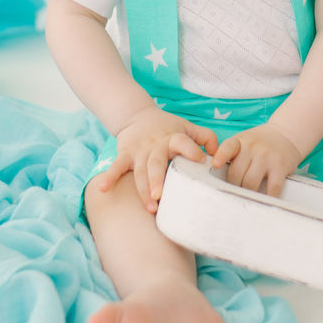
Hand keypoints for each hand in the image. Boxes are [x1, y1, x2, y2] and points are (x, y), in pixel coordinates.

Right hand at [95, 107, 218, 212]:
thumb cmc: (168, 127)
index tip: (199, 160)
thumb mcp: (188, 127)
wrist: (138, 115)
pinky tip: (103, 189)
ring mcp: (138, 151)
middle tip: (161, 197)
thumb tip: (218, 155)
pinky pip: (116, 167)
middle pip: (156, 163)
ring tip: (150, 206)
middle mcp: (155, 145)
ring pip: (139, 171)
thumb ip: (206, 137)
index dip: (190, 149)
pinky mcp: (124, 154)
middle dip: (158, 180)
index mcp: (173, 137)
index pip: (182, 142)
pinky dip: (109, 177)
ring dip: (143, 189)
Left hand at [211, 124, 302, 197]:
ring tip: (248, 194)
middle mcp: (253, 147)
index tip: (216, 164)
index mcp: (240, 141)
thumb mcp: (243, 141)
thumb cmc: (260, 142)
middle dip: (233, 186)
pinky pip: (271, 188)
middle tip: (235, 190)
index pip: (227, 147)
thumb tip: (218, 178)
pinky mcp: (280, 167)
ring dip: (248, 193)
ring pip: (250, 184)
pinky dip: (267, 197)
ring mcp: (267, 157)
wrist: (286, 133)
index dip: (220, 156)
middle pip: (236, 174)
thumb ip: (231, 155)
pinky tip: (264, 198)